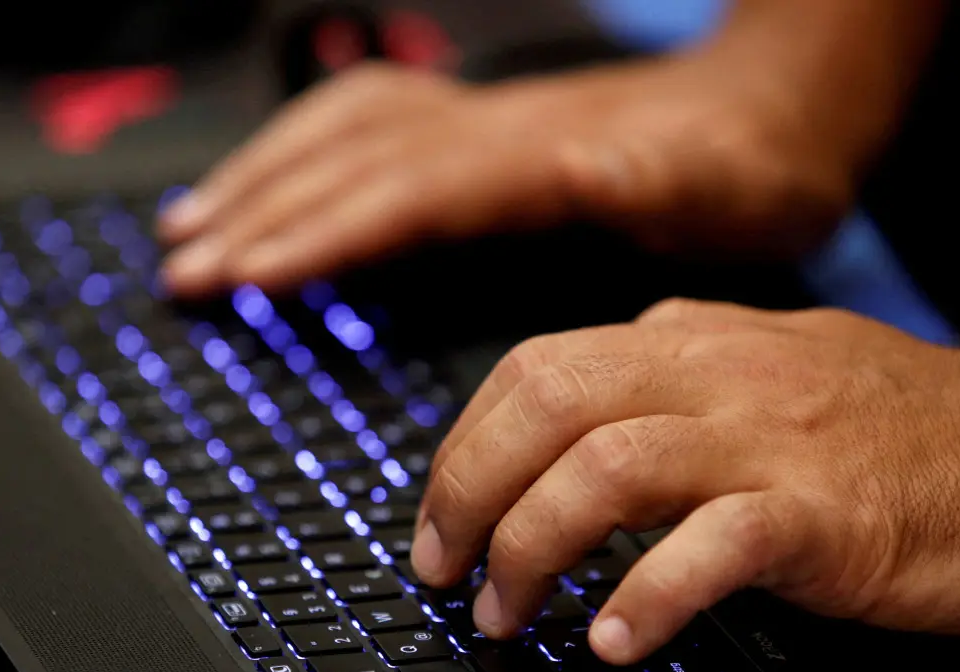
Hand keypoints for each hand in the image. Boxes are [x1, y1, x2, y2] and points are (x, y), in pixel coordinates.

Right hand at [156, 46, 856, 294]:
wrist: (776, 109)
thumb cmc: (752, 166)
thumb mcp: (730, 184)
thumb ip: (658, 177)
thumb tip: (588, 166)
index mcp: (541, 155)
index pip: (406, 191)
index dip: (322, 231)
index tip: (245, 275)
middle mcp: (495, 129)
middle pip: (352, 160)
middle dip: (260, 213)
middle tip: (183, 270)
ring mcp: (482, 123)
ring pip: (343, 131)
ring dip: (262, 175)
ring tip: (190, 224)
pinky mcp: (483, 132)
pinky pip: (368, 124)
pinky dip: (303, 152)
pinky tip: (276, 180)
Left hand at [413, 299, 959, 664]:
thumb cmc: (890, 425)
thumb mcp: (760, 370)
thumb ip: (662, 381)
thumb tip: (559, 421)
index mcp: (690, 341)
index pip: (535, 371)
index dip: (464, 448)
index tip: (439, 515)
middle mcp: (719, 375)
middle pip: (548, 406)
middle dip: (469, 492)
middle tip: (446, 571)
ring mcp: (771, 438)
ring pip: (606, 469)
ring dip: (534, 550)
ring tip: (510, 617)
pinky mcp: (825, 512)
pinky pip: (712, 546)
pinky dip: (648, 596)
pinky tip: (615, 640)